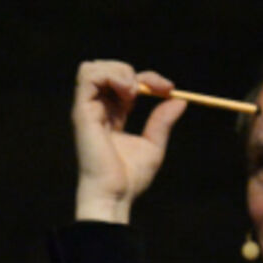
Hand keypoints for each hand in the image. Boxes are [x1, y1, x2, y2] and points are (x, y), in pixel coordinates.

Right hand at [72, 59, 187, 223]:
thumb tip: (180, 100)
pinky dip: (111, 75)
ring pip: (93, 67)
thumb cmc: (130, 178)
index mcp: (112, 116)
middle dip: (133, 71)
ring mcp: (88, 110)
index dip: (148, 79)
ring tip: (135, 90)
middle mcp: (98, 110)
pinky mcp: (82, 112)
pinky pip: (88, 76)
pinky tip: (128, 92)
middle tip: (155, 88)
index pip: (126, 83)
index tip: (168, 89)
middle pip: (107, 69)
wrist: (115, 195)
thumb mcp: (153, 145)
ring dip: (119, 70)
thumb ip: (162, 121)